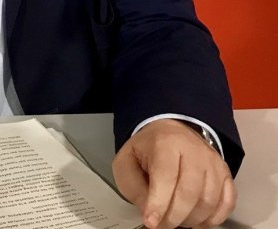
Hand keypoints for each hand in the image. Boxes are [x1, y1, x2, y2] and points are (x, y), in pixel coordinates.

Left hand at [112, 119, 235, 228]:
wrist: (170, 133)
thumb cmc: (147, 151)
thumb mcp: (127, 163)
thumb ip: (133, 187)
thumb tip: (150, 212)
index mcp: (165, 143)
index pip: (166, 175)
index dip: (159, 203)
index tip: (151, 221)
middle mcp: (194, 150)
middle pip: (189, 192)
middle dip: (174, 216)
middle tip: (162, 224)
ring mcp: (213, 162)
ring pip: (208, 200)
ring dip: (192, 219)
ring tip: (176, 219)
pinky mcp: (225, 173)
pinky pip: (226, 203)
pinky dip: (213, 218)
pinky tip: (197, 220)